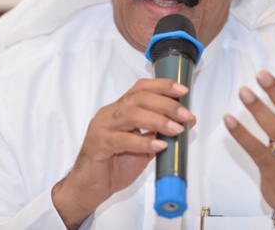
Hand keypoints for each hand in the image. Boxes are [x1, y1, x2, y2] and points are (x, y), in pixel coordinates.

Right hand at [52, 78, 194, 228]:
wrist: (89, 188)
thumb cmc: (114, 166)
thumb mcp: (142, 147)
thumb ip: (158, 134)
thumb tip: (183, 123)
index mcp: (120, 109)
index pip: (141, 88)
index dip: (163, 87)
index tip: (183, 91)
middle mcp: (110, 113)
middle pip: (138, 98)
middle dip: (166, 104)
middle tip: (185, 115)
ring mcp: (102, 127)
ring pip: (131, 114)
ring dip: (158, 120)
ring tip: (176, 129)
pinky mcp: (98, 144)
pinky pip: (122, 139)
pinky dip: (143, 142)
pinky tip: (158, 146)